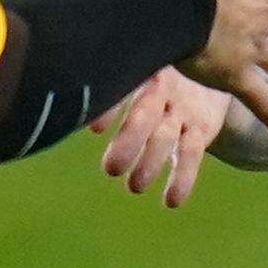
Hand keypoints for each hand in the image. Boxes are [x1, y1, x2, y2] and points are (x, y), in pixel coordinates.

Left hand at [94, 66, 233, 206]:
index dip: (109, 109)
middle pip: (145, 114)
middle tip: (110, 170)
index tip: (95, 130)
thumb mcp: (133, 69)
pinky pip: (192, 154)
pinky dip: (183, 178)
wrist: (209, 66)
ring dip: (150, 162)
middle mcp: (161, 88)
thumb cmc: (150, 72)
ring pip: (166, 136)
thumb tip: (57, 108)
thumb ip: (103, 87)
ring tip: (134, 187)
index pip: (124, 86)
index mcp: (139, 70)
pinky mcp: (201, 127)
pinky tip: (171, 201)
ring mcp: (183, 108)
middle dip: (129, 141)